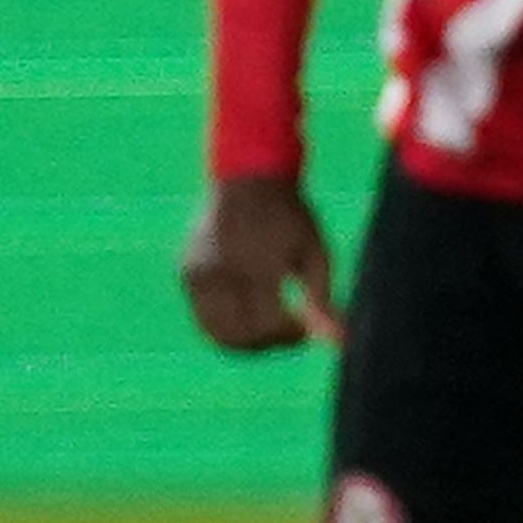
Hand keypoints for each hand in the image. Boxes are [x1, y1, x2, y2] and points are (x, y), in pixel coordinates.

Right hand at [179, 173, 338, 352]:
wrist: (248, 177)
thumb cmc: (291, 217)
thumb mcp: (316, 254)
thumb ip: (322, 300)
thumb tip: (338, 343)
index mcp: (256, 265)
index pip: (267, 325)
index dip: (290, 337)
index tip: (305, 328)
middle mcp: (220, 270)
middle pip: (239, 336)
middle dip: (268, 344)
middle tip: (289, 333)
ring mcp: (196, 271)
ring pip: (216, 332)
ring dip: (244, 341)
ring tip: (270, 325)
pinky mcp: (184, 270)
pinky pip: (203, 313)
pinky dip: (226, 322)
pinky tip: (249, 307)